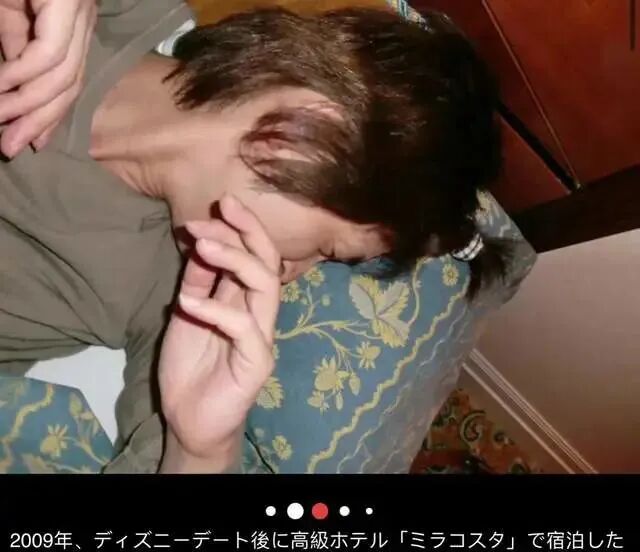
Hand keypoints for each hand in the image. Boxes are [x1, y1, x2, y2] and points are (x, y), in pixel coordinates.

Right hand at [0, 0, 95, 156]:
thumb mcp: (9, 6)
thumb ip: (13, 37)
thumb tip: (12, 78)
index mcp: (71, 22)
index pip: (67, 80)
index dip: (48, 114)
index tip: (29, 142)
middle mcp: (81, 19)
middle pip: (69, 85)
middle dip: (39, 121)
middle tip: (13, 149)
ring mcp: (77, 10)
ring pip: (62, 76)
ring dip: (28, 106)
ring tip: (2, 128)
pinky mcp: (66, 2)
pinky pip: (48, 52)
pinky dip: (23, 76)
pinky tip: (1, 92)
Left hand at [158, 195, 281, 472]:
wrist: (188, 418)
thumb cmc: (191, 366)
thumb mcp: (188, 313)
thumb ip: (197, 281)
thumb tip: (200, 241)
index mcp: (244, 299)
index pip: (255, 255)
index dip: (242, 227)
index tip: (218, 204)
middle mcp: (259, 314)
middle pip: (269, 263)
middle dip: (248, 231)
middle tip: (222, 206)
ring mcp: (262, 337)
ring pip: (266, 288)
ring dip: (236, 261)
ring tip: (204, 245)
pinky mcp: (257, 362)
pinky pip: (244, 329)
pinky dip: (215, 310)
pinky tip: (186, 302)